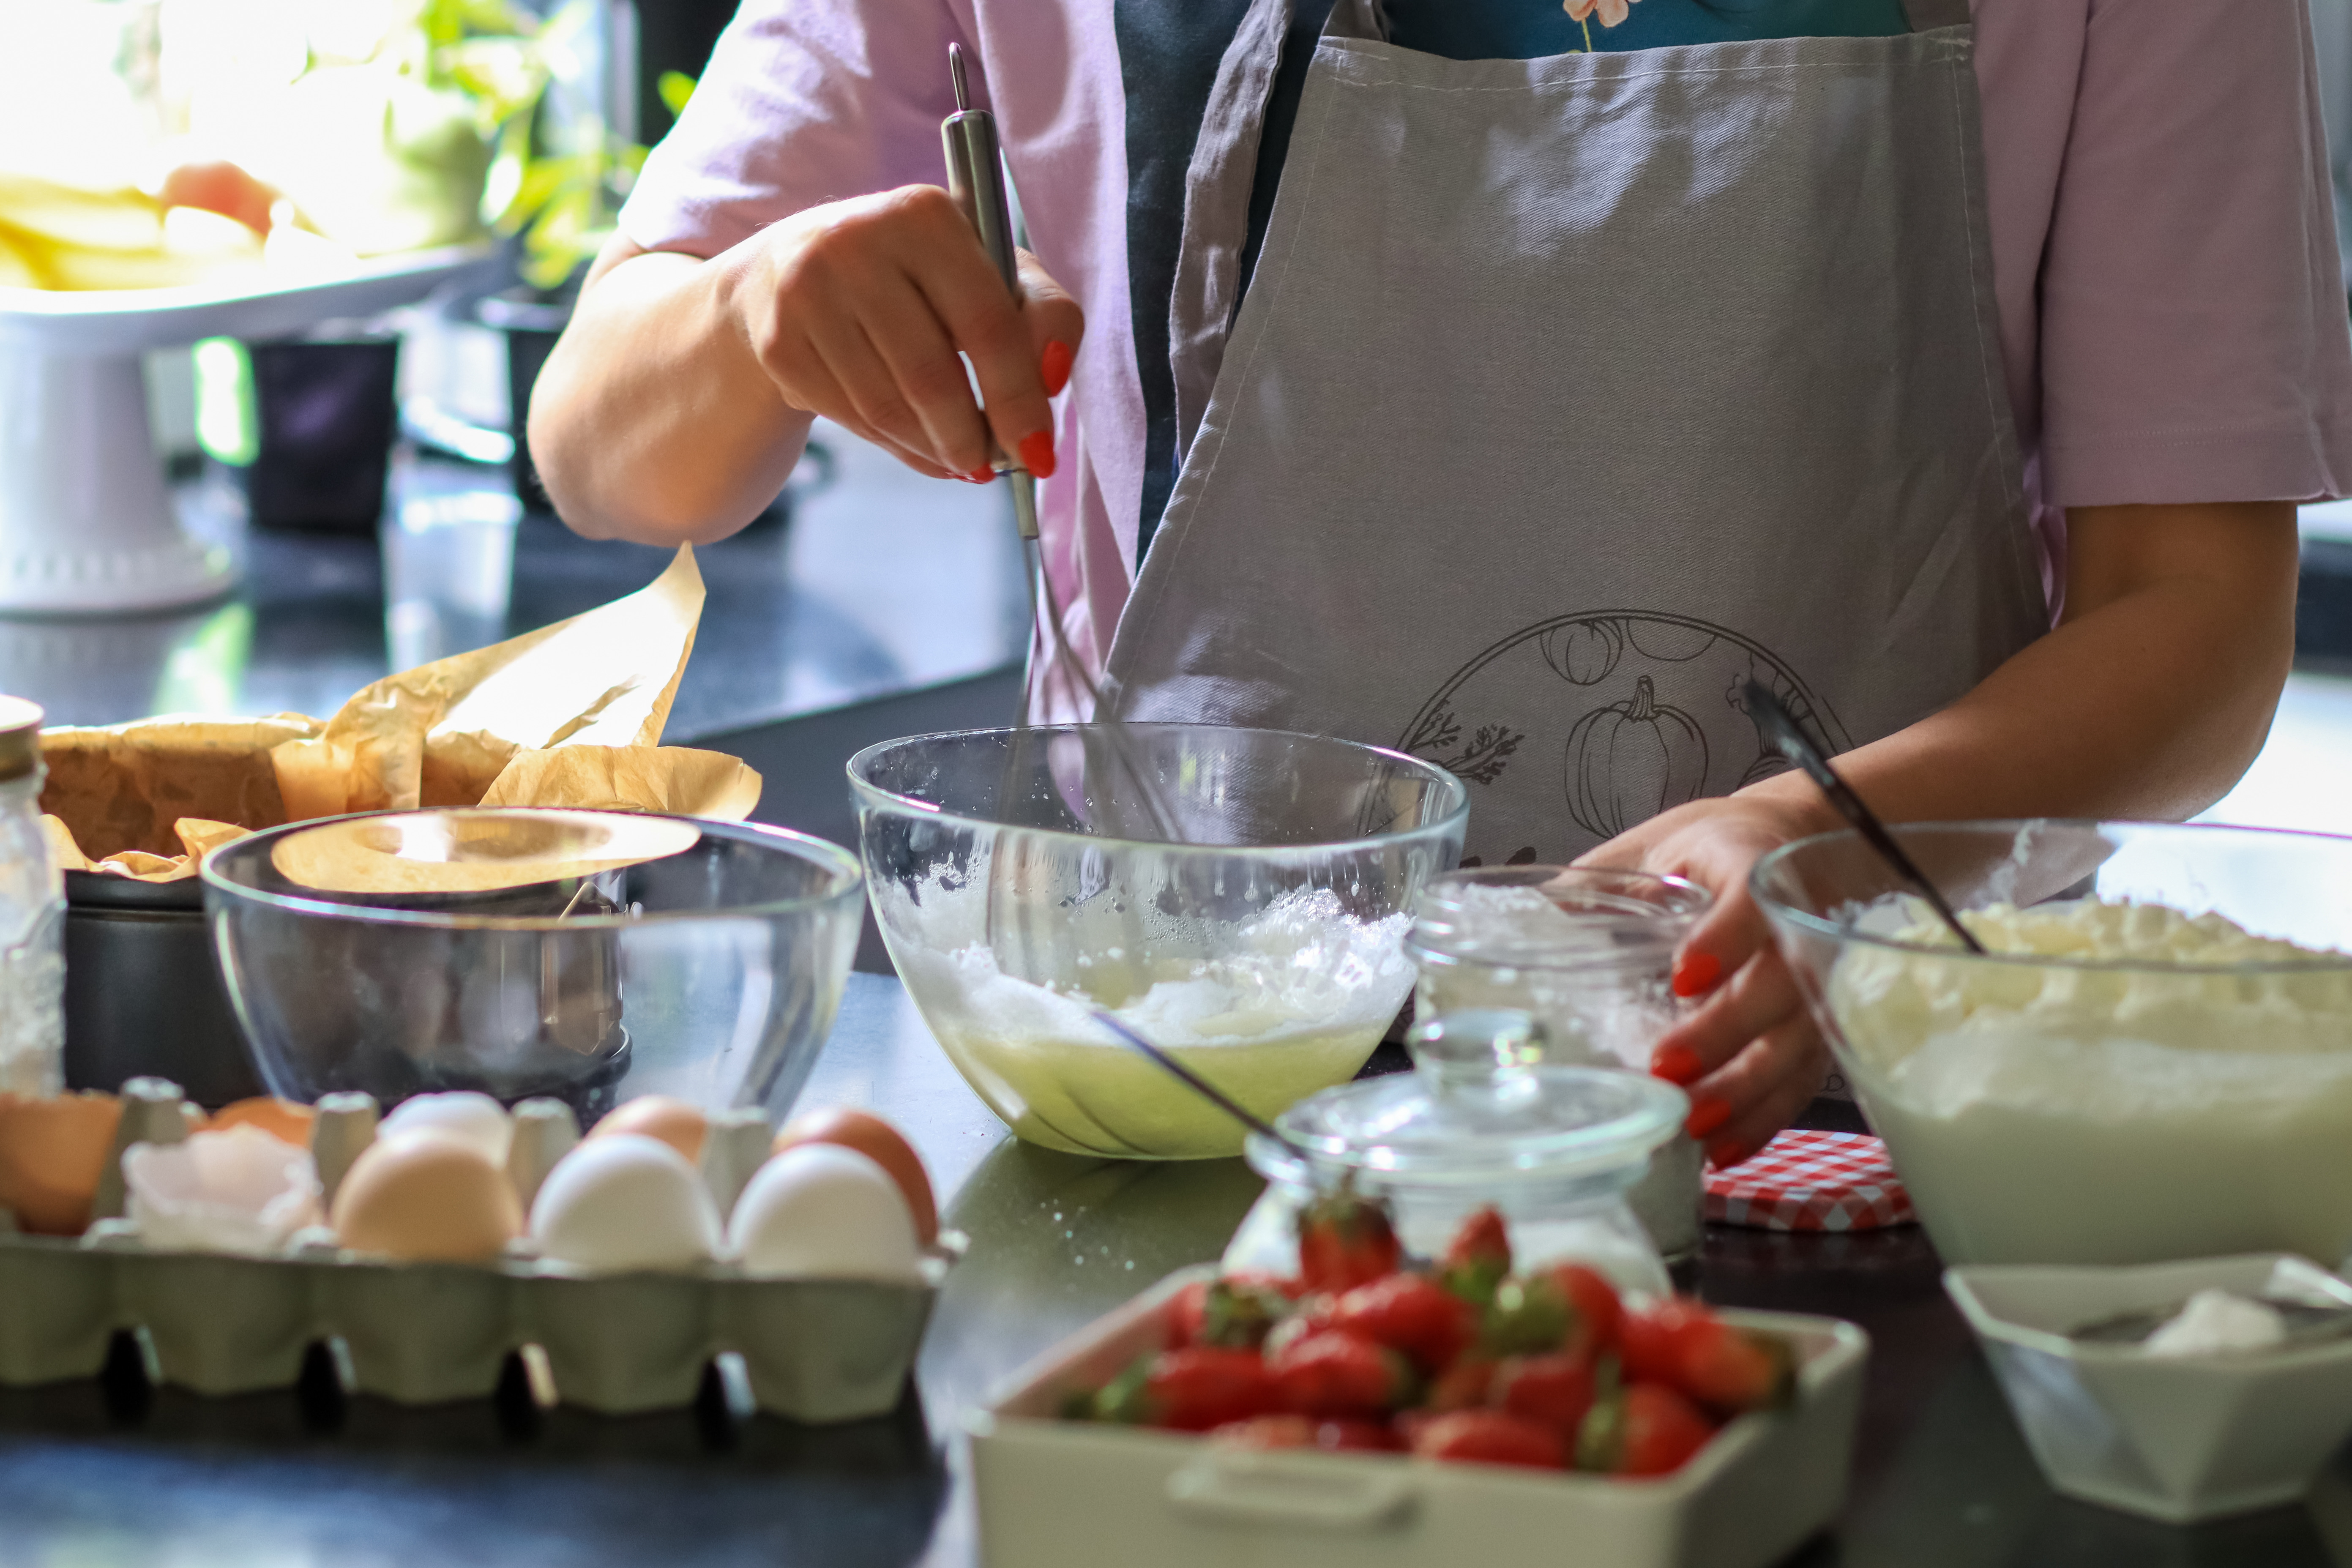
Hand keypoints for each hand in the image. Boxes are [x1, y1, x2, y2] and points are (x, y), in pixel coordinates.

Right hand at [724, 184, 1083, 481]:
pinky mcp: (779, 342)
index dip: (1018, 399)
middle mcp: (856, 243)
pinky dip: (893, 444)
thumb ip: (1045, 315)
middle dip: (972, 439)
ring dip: (934, 448)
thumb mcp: (993, 273)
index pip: (986, 324)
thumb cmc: (919, 274)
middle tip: (991, 465)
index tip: (1038, 454)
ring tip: (958, 456)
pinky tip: (911, 439)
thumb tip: (1053, 378)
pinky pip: (851, 418)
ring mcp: (807, 293)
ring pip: (888, 408)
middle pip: (931, 378)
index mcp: (923, 215)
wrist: (792, 269)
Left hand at [1575, 785, 1835, 1168]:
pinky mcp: (1818, 1025)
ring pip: (1798, 1043)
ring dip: (1747, 1092)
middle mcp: (1797, 925)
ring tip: (1694, 1127)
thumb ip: (1597, 885)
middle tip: (1666, 1069)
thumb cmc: (1705, 849)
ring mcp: (1818, 980)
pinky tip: (1723, 1149)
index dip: (1725, 940)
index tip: (1683, 976)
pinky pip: (1801, 1078)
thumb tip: (1519, 924)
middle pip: (1780, 986)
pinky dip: (1764, 1118)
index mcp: (1750, 865)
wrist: (1784, 841)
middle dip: (1725, 1033)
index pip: (1752, 902)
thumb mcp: (1650, 848)